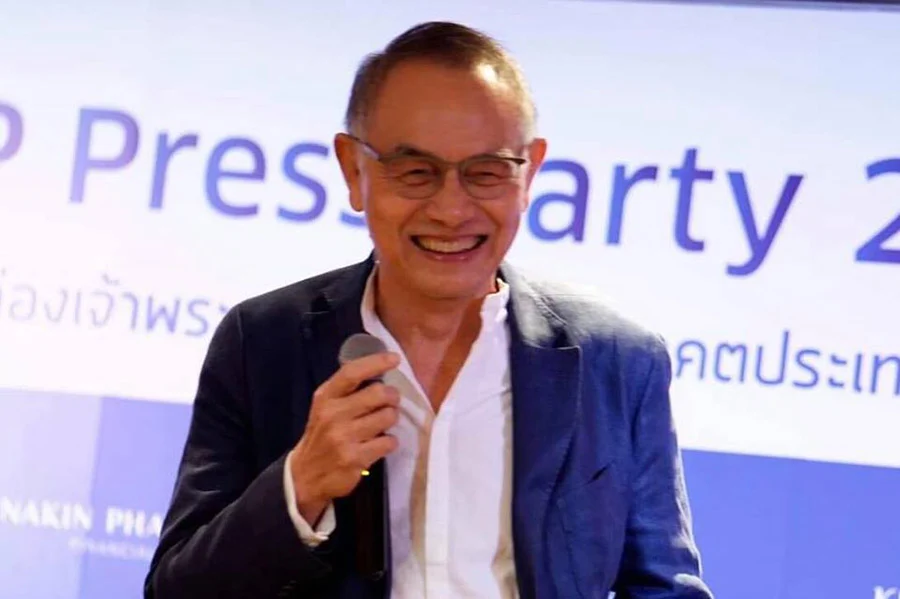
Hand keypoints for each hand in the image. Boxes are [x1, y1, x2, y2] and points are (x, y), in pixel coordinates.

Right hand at [289, 350, 400, 524]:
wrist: (305, 476)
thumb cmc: (322, 435)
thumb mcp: (324, 407)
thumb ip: (346, 391)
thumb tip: (380, 371)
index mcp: (325, 398)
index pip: (352, 373)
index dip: (376, 362)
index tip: (394, 358)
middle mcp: (332, 415)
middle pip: (377, 394)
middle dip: (392, 396)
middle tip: (391, 400)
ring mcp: (344, 438)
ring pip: (387, 417)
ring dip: (391, 418)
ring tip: (383, 423)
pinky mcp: (355, 458)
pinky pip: (388, 442)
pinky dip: (389, 441)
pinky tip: (380, 443)